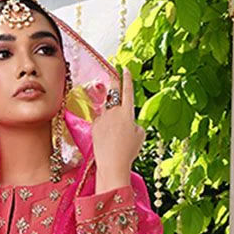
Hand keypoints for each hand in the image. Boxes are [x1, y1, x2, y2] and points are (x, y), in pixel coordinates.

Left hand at [90, 67, 145, 188]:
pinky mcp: (94, 126)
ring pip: (107, 112)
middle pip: (113, 94)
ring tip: (115, 135)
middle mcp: (113, 111)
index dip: (127, 79)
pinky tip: (107, 139)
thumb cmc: (129, 151)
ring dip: (111, 118)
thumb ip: (135, 124)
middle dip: (114, 85)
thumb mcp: (140, 136)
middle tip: (114, 78)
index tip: (125, 69)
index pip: (127, 91)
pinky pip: (100, 122)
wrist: (112, 164)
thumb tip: (128, 121)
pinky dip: (104, 127)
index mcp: (127, 112)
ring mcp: (102, 118)